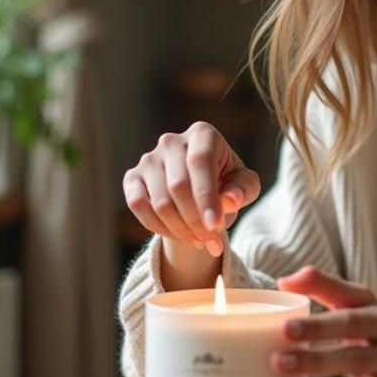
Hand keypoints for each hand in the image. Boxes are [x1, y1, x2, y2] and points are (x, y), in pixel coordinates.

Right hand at [123, 122, 260, 255]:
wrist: (200, 192)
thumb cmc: (227, 183)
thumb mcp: (244, 185)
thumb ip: (243, 189)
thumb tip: (231, 200)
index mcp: (202, 134)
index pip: (200, 162)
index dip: (206, 196)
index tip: (215, 225)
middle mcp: (172, 141)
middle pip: (178, 185)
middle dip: (196, 221)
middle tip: (212, 243)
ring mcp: (149, 159)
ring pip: (159, 201)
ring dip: (180, 229)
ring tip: (200, 241)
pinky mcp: (132, 177)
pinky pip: (138, 206)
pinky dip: (159, 227)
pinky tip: (178, 235)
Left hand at [272, 266, 376, 376]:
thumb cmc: (376, 340)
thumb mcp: (359, 312)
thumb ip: (324, 291)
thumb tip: (285, 281)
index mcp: (374, 307)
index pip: (350, 292)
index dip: (320, 286)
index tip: (286, 286)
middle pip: (352, 325)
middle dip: (316, 329)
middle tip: (282, 333)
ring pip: (354, 362)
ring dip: (315, 364)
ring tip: (280, 366)